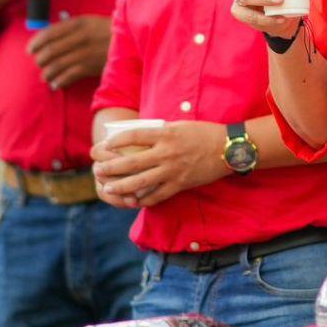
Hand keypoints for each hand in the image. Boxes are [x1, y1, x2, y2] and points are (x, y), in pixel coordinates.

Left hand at [28, 15, 111, 89]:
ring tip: (45, 77)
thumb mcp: (91, 22)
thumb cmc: (109, 32)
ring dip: (47, 73)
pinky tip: (56, 84)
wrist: (132, 43)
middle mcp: (82, 37)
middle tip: (38, 64)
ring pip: (58, 65)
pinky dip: (60, 81)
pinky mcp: (93, 66)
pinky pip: (69, 76)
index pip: (50, 33)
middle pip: (51, 50)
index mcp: (80, 23)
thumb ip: (71, 27)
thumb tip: (48, 37)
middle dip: (40, 60)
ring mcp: (87, 52)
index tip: (29, 50)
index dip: (36, 42)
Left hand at [92, 121, 230, 207]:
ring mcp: (173, 170)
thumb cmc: (205, 133)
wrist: (229, 148)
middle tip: (97, 170)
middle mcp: (167, 153)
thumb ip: (161, 132)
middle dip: (111, 167)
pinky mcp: (180, 184)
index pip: (134, 136)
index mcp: (166, 134)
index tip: (105, 145)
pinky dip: (144, 199)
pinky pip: (157, 195)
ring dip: (121, 186)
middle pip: (132, 162)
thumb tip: (140, 137)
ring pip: (141, 181)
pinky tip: (133, 200)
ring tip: (108, 188)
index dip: (116, 141)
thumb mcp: (181, 126)